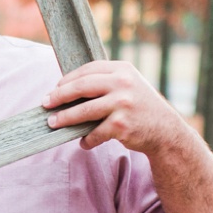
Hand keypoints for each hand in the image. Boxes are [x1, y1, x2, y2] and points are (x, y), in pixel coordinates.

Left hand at [43, 62, 185, 155]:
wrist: (166, 131)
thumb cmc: (141, 108)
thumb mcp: (129, 86)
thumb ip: (106, 82)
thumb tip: (68, 88)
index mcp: (123, 70)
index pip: (88, 70)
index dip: (68, 79)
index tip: (56, 88)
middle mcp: (123, 83)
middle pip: (81, 86)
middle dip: (60, 96)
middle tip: (46, 103)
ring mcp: (122, 104)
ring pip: (84, 111)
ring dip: (65, 118)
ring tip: (53, 123)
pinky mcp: (121, 125)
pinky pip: (95, 133)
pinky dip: (87, 140)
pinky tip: (83, 142)